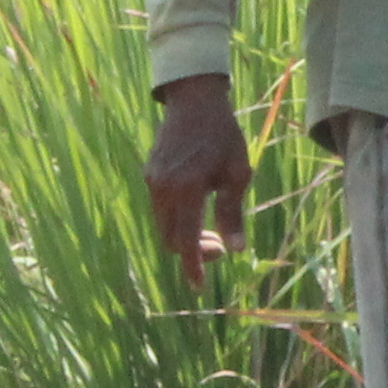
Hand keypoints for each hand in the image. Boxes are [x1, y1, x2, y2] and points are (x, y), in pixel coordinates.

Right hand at [147, 73, 252, 267]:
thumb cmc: (224, 136)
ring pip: (163, 225)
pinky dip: (176, 219)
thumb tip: (237, 250)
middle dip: (192, 252)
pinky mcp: (149, 175)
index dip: (192, 266)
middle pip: (170, 238)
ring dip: (184, 236)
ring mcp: (151, 181)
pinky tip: (196, 211)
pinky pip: (160, 208)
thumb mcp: (238, 173)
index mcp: (186, 188)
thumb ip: (233, 213)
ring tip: (211, 232)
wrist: (194, 100)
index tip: (199, 287)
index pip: (185, 239)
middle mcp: (162, 188)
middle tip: (219, 247)